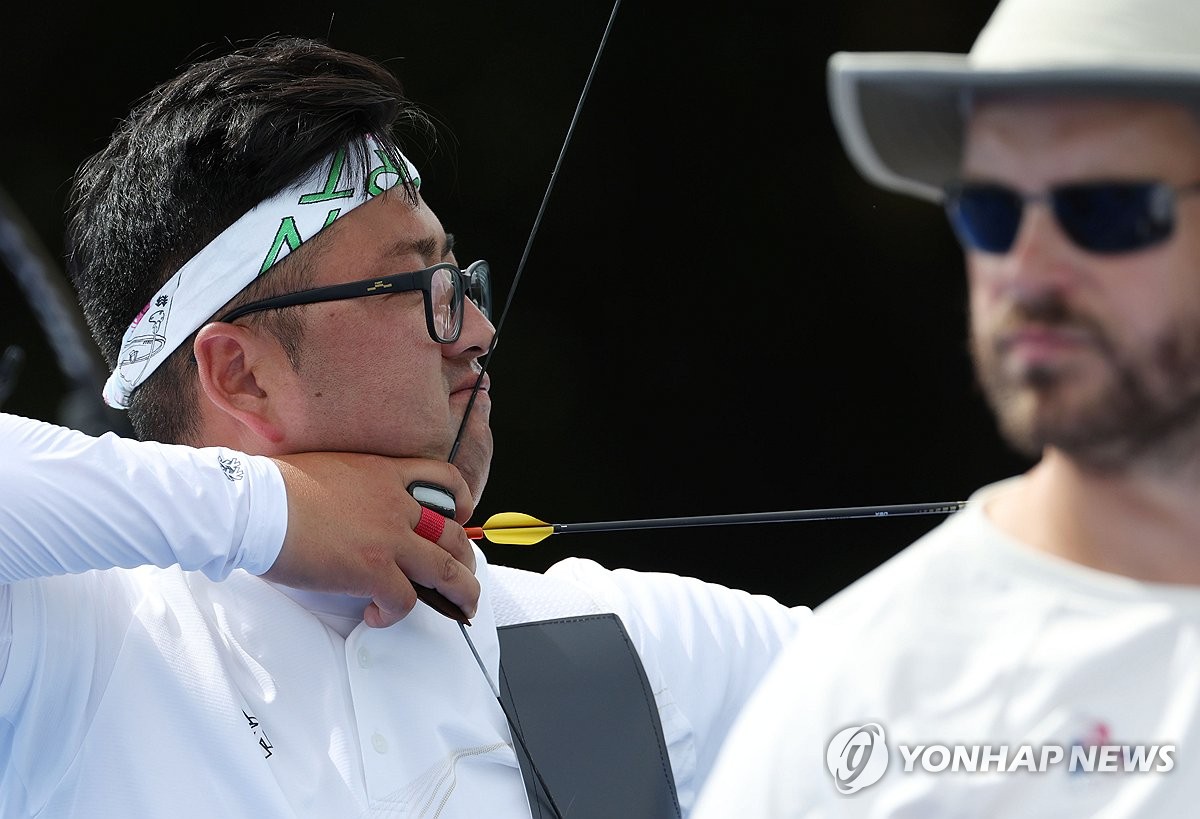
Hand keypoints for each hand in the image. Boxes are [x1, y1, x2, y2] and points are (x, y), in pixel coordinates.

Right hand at [262, 452, 478, 627]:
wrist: (255, 505)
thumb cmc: (277, 489)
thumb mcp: (331, 470)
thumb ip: (355, 488)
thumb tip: (352, 510)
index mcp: (384, 475)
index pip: (443, 479)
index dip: (461, 500)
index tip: (462, 515)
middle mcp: (395, 504)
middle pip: (452, 533)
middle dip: (466, 559)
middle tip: (463, 576)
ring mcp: (389, 537)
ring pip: (446, 570)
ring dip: (460, 592)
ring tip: (459, 608)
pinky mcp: (373, 569)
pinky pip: (405, 600)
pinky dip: (395, 614)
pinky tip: (377, 616)